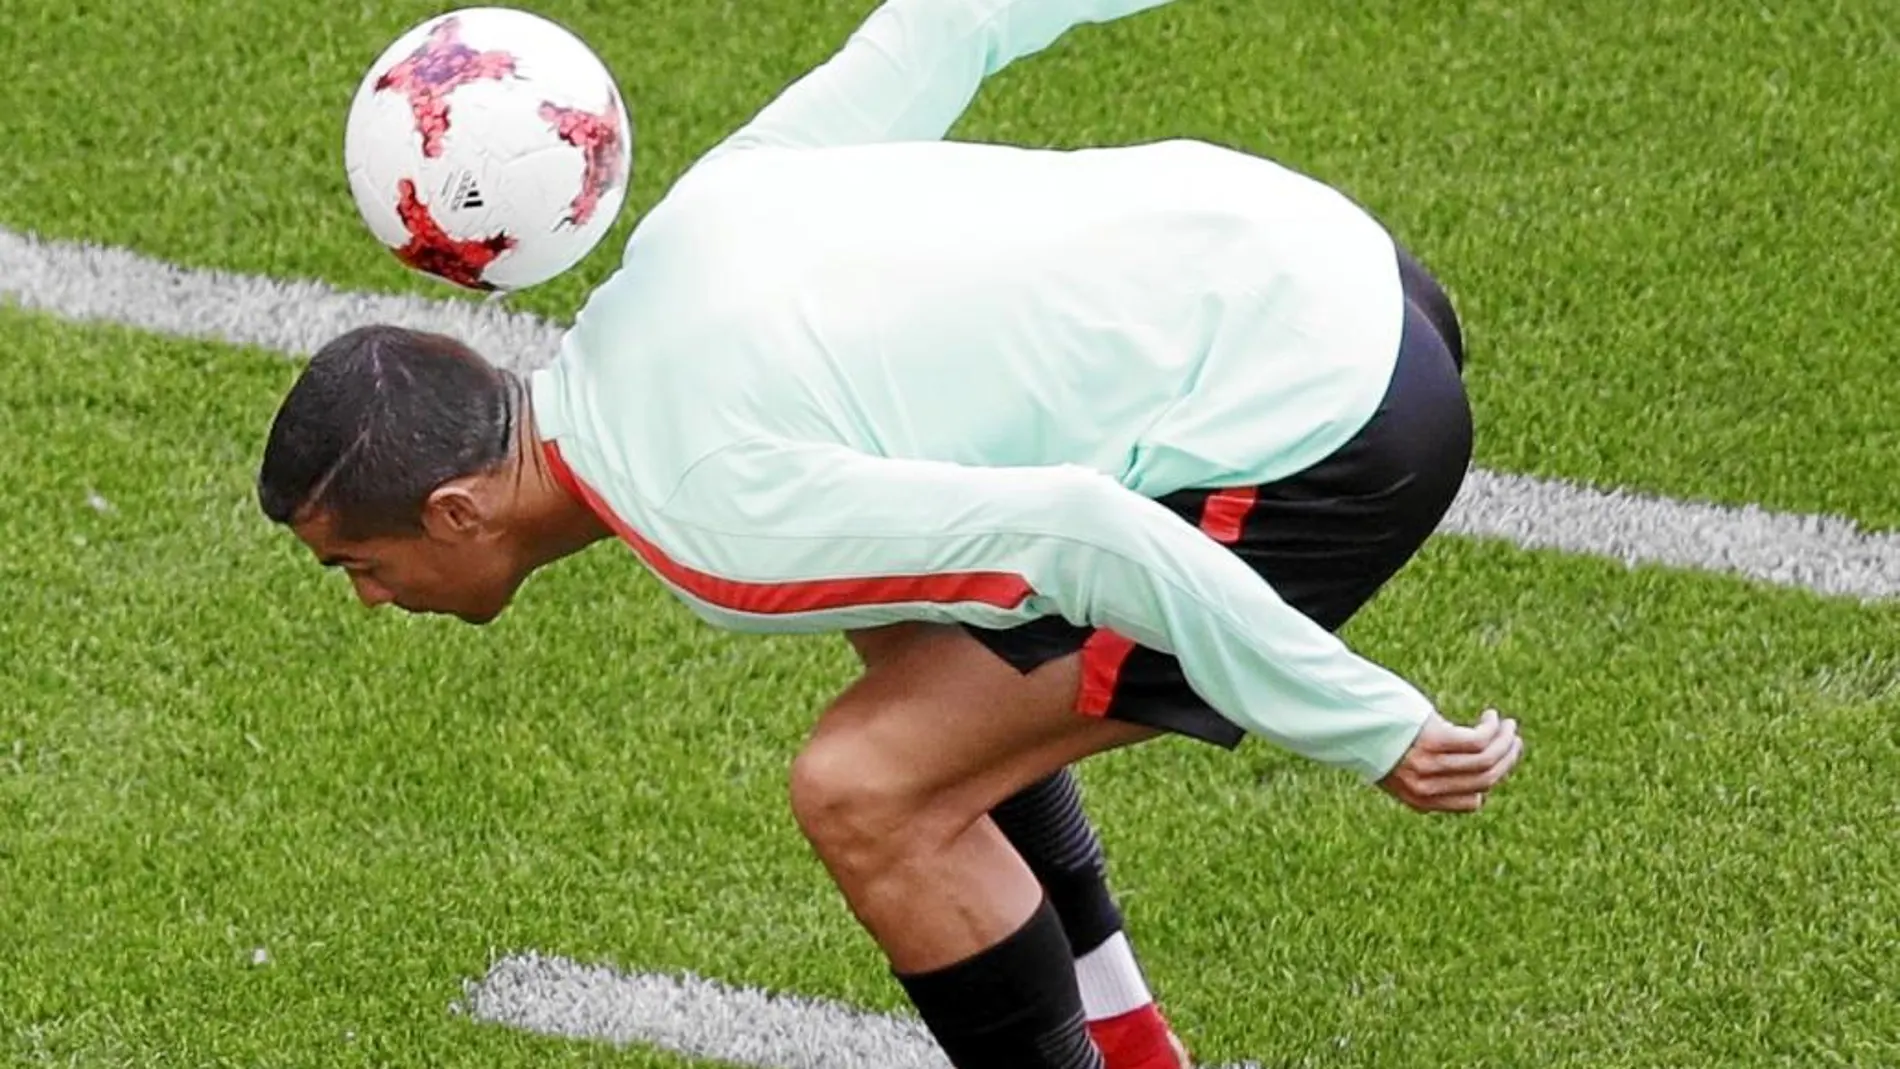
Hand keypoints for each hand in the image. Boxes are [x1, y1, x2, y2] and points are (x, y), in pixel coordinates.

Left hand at [1378, 709, 1521, 812]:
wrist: (1349, 717)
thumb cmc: (1377, 737)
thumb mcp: (1401, 765)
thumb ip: (1430, 774)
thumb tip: (1470, 773)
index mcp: (1420, 801)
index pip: (1472, 801)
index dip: (1490, 780)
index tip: (1498, 759)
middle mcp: (1426, 788)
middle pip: (1484, 779)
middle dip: (1506, 758)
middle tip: (1513, 738)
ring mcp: (1430, 765)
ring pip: (1486, 759)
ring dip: (1504, 741)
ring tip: (1508, 725)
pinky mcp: (1434, 740)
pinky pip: (1478, 740)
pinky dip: (1491, 728)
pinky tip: (1491, 717)